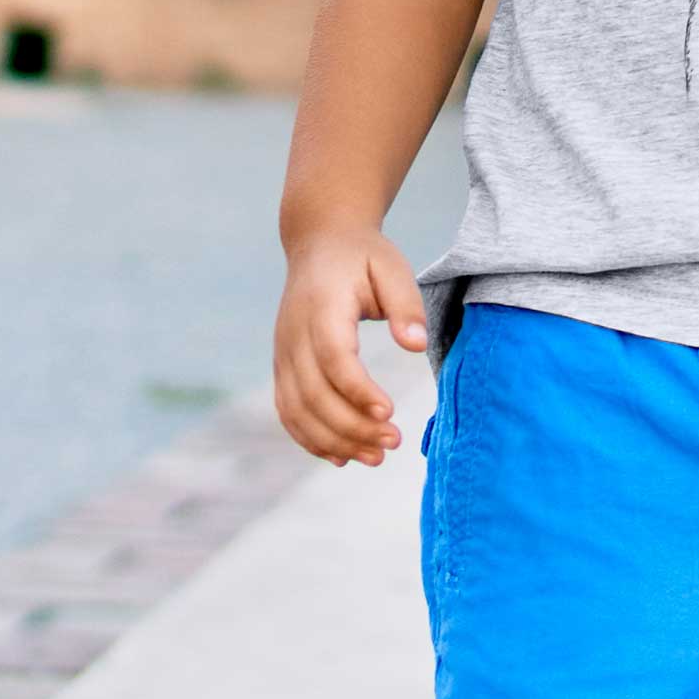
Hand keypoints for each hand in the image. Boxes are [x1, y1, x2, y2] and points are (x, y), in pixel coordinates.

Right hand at [273, 226, 429, 468]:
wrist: (320, 242)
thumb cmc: (364, 257)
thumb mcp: (392, 267)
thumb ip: (406, 305)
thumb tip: (416, 346)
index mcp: (321, 306)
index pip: (333, 357)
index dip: (358, 390)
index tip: (390, 412)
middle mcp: (293, 334)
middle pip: (313, 393)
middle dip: (352, 426)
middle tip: (394, 442)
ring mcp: (282, 353)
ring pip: (297, 410)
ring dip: (333, 441)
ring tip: (376, 456)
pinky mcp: (282, 366)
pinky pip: (288, 411)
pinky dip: (311, 439)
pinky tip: (343, 456)